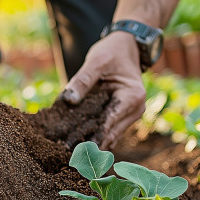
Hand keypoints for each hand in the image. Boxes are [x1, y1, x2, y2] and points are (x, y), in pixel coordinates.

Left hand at [59, 31, 145, 149]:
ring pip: (109, 136)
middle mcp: (135, 110)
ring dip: (90, 143)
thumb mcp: (96, 61)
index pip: (108, 123)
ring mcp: (130, 115)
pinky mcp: (122, 116)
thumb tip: (68, 100)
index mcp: (132, 97)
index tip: (71, 147)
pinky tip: (75, 142)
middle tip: (65, 154)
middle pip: (109, 134)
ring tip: (67, 151)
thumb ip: (82, 80)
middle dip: (88, 144)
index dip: (90, 136)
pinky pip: (108, 130)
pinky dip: (93, 135)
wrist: (126, 46)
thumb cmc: (112, 51)